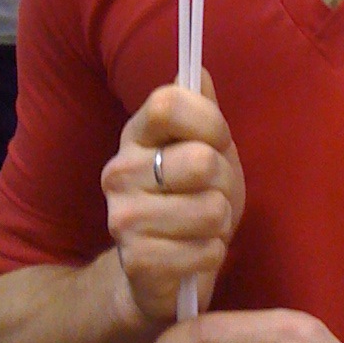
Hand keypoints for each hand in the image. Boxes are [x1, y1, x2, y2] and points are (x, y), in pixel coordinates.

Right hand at [101, 73, 244, 323]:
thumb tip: (196, 69)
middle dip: (224, 181)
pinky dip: (212, 253)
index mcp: (135, 135)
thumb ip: (201, 108)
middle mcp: (119, 171)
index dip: (209, 121)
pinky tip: (194, 254)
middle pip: (201, 160)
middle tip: (212, 194)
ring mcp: (123, 218)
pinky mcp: (137, 262)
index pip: (169, 103)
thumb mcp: (203, 146)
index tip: (218, 141)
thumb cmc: (190, 199)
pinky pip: (206, 250)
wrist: (160, 273)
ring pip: (210, 209)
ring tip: (203, 226)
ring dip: (220, 222)